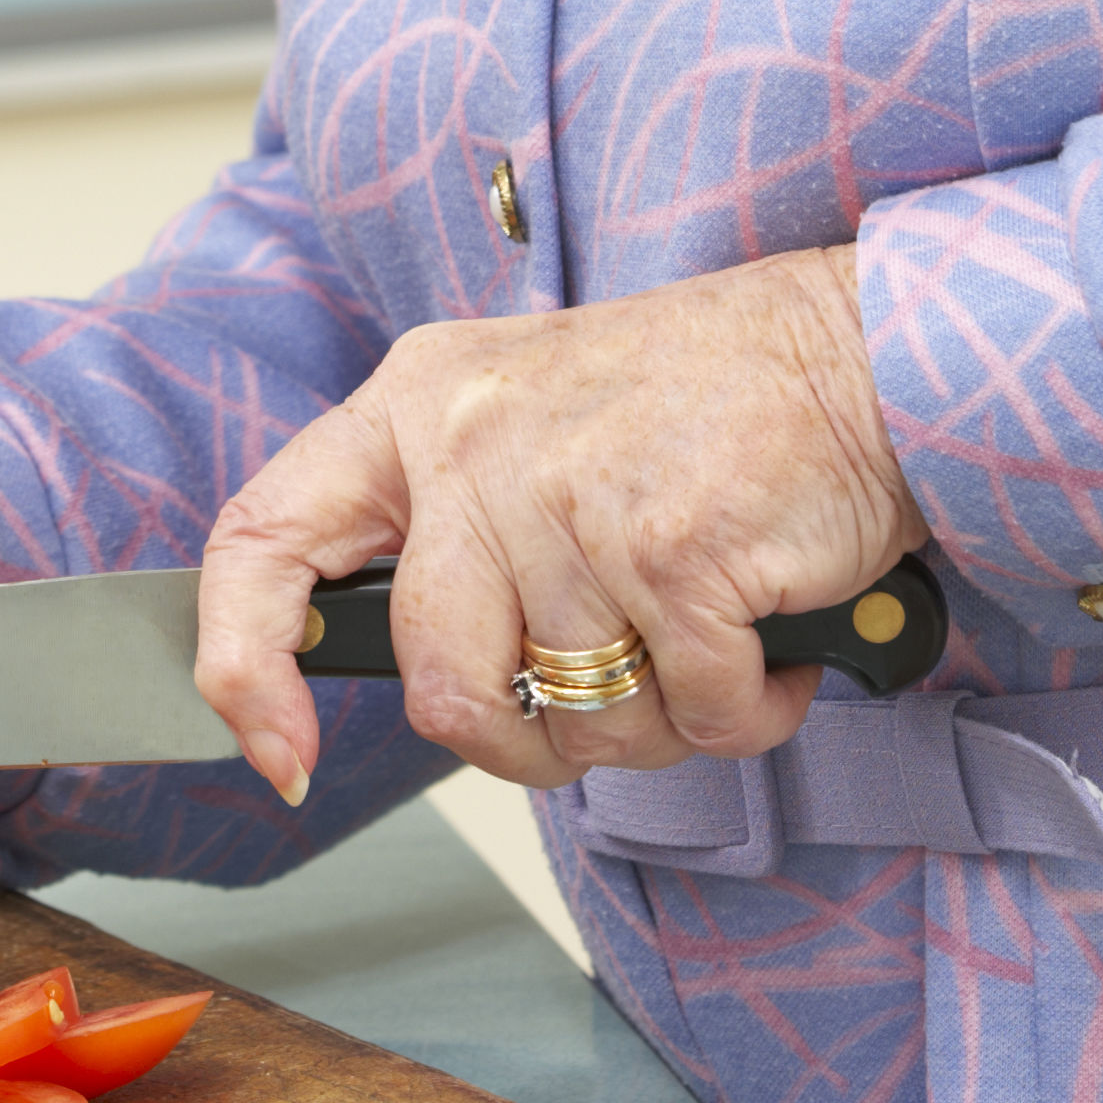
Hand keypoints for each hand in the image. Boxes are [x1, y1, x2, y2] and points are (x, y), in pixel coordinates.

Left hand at [193, 251, 923, 802]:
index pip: (263, 538)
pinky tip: (769, 631)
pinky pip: (695, 718)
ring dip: (662, 720)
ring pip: (580, 723)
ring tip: (708, 629)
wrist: (860, 349)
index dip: (242, 666)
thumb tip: (418, 682)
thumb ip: (453, 531)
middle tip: (617, 692)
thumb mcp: (528, 422)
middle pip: (444, 690)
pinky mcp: (673, 551)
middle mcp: (473, 442)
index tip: (274, 752)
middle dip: (536, 741)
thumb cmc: (701, 406)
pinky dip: (748, 706)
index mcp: (417, 404)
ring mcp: (570, 496)